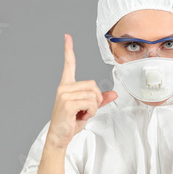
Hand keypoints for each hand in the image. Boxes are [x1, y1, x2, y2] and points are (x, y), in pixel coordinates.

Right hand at [45, 34, 117, 149]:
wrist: (59, 136)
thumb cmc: (70, 122)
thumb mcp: (87, 109)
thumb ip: (99, 100)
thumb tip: (114, 93)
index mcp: (66, 86)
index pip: (68, 64)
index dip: (68, 50)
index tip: (67, 37)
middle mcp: (64, 88)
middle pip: (92, 84)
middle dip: (96, 99)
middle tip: (86, 110)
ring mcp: (64, 94)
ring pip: (93, 94)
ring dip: (93, 107)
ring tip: (82, 114)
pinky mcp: (67, 103)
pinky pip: (90, 103)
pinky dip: (90, 112)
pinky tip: (81, 116)